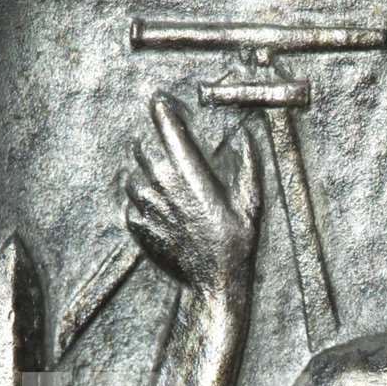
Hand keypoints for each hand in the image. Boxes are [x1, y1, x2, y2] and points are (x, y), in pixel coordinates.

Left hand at [127, 95, 263, 306]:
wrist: (215, 284)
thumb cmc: (237, 244)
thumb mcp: (252, 204)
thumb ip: (250, 168)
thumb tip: (249, 139)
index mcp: (191, 177)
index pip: (170, 134)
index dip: (163, 113)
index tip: (158, 101)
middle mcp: (165, 188)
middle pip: (142, 151)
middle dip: (148, 145)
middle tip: (159, 149)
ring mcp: (150, 209)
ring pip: (134, 181)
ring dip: (143, 178)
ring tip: (162, 188)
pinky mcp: (142, 229)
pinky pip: (133, 210)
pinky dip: (142, 209)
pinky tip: (160, 216)